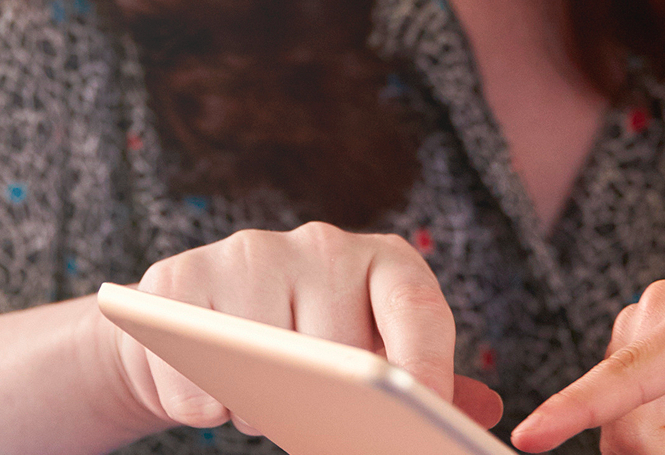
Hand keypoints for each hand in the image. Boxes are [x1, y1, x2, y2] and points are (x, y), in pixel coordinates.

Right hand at [100, 223, 505, 435]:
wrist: (190, 333)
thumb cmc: (299, 349)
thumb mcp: (365, 355)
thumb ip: (421, 378)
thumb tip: (488, 410)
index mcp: (380, 259)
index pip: (418, 307)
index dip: (427, 368)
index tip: (423, 423)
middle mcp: (318, 243)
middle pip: (341, 347)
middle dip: (326, 400)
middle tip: (308, 409)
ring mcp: (244, 253)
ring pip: (267, 357)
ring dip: (263, 404)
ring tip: (260, 399)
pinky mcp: (177, 277)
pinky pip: (198, 368)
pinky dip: (203, 403)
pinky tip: (208, 396)